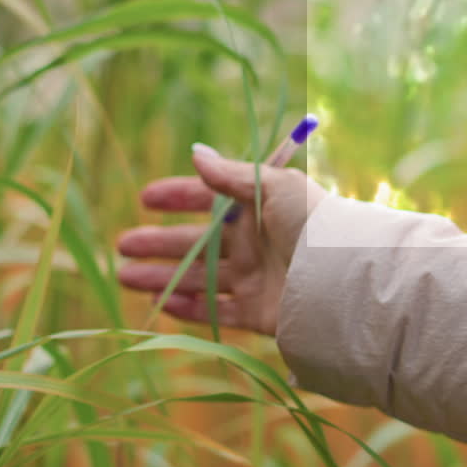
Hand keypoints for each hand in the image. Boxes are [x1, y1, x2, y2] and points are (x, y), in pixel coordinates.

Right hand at [116, 144, 327, 335]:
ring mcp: (256, 279)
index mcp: (260, 209)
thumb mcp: (273, 186)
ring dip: (163, 276)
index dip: (178, 197)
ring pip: (200, 278)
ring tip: (125, 277)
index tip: (144, 199)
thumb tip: (196, 153)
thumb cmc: (312, 221)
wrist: (343, 276)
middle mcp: (255, 244)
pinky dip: (189, 309)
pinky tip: (159, 303)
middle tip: (122, 245)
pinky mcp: (260, 313)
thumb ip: (231, 174)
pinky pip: (218, 311)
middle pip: (198, 243)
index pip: (211, 200)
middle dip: (159, 243)